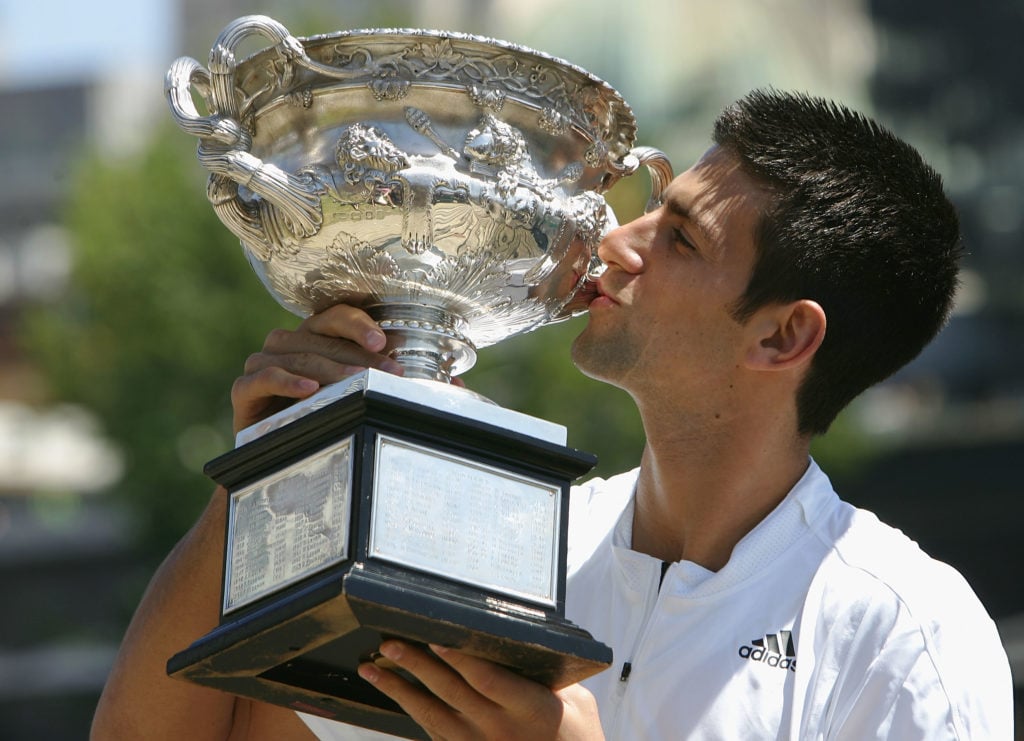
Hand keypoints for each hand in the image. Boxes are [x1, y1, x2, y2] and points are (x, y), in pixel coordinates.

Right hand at [231, 304, 403, 432]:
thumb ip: (367, 370)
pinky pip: (265, 377)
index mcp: (311, 335)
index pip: (335, 317)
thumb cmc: (315, 417)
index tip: (384, 342)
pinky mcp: (244, 388)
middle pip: (322, 338)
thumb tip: (402, 357)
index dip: (359, 325)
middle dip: (359, 355)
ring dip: (330, 369)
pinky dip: (287, 381)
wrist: (277, 456)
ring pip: (299, 356)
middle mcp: (284, 343)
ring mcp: (261, 362)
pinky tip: (309, 389)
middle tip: (387, 372)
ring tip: (357, 382)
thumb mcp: (345, 391)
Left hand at [358, 641, 604, 740]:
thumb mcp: (576, 700)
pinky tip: (390, 694)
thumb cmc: (576, 735)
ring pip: (431, 714)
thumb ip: (547, 673)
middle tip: (390, 643)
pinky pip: (431, 733)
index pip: (486, 678)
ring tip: (373, 667)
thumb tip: (519, 640)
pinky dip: (408, 712)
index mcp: (529, 707)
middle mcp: (499, 728)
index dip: (459, 657)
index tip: (436, 636)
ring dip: (399, 689)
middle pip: (450, 691)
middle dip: (417, 665)